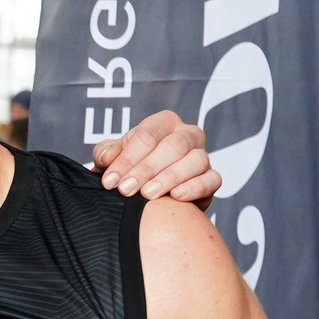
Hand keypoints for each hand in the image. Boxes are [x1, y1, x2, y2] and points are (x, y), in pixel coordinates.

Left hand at [92, 110, 221, 202]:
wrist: (153, 192)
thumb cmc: (133, 166)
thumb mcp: (115, 156)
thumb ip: (107, 153)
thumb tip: (106, 157)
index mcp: (164, 122)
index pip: (147, 135)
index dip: (127, 159)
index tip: (110, 181)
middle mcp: (188, 134)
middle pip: (173, 146)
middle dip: (146, 169)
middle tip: (126, 190)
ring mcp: (203, 155)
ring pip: (195, 161)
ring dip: (169, 178)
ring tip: (147, 195)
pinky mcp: (212, 178)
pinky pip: (211, 180)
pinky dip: (195, 187)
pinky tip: (176, 196)